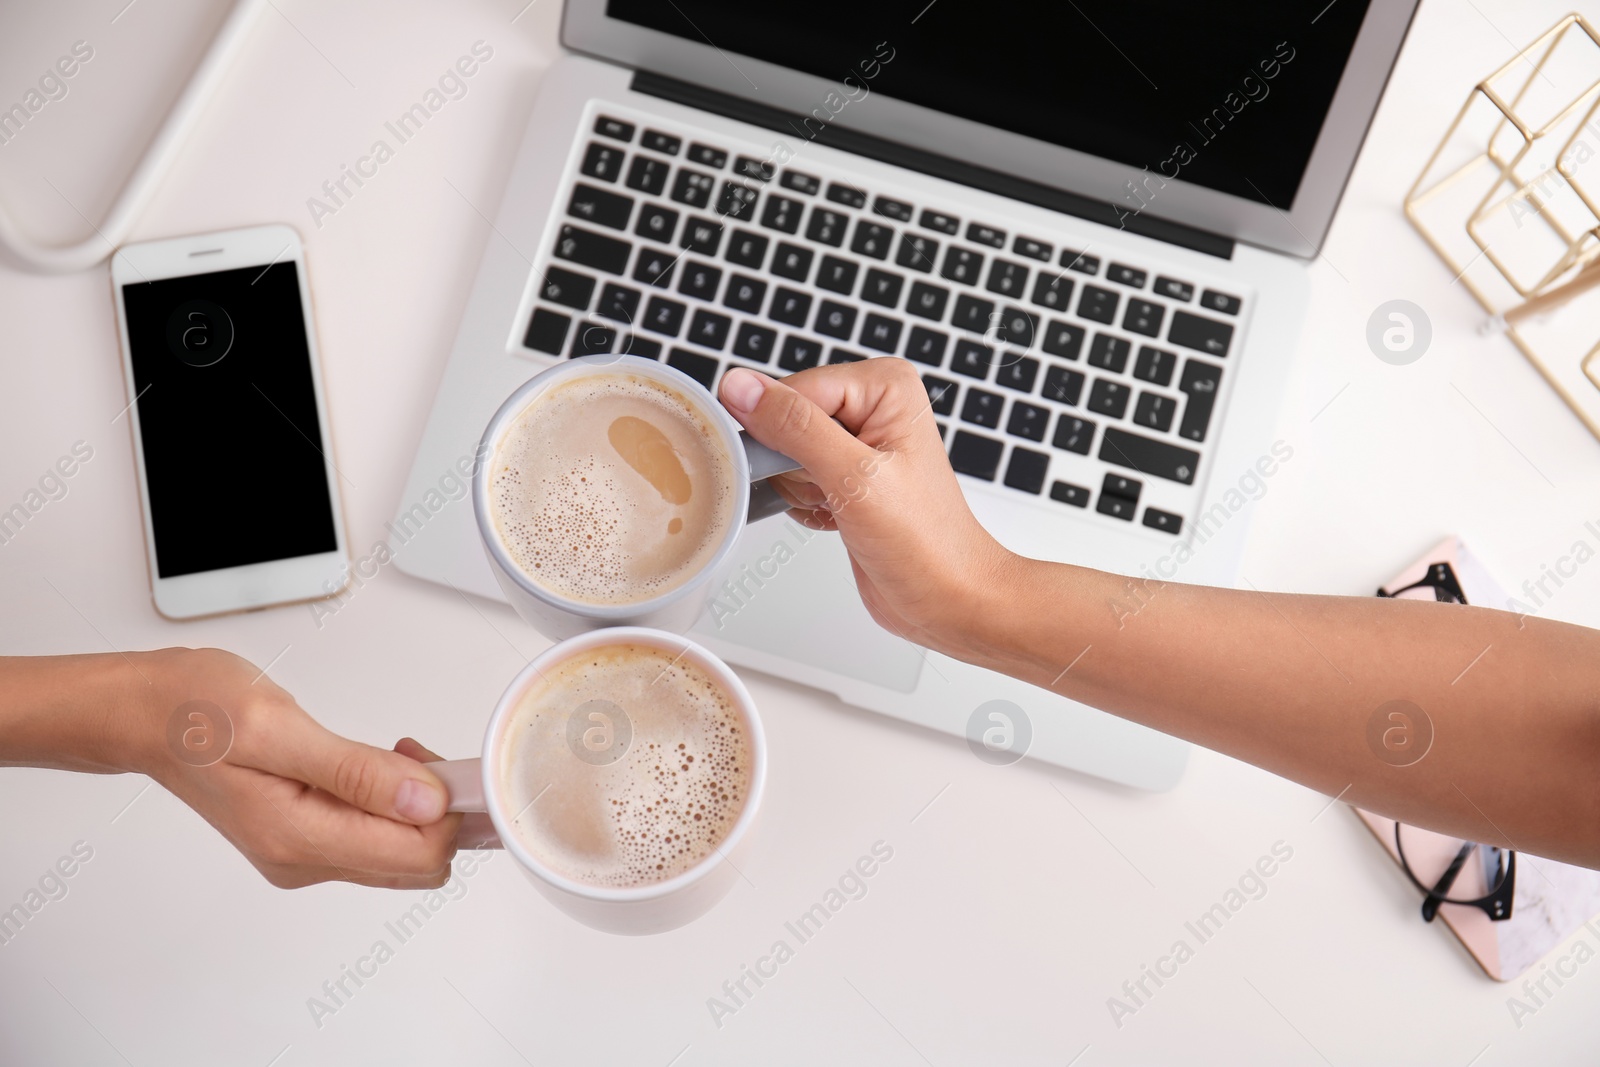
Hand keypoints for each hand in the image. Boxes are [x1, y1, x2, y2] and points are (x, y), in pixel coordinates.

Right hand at [136, 648, 459, 889]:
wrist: (149, 716)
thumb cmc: (198, 711)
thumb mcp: (279, 726)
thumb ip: (357, 771)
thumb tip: (425, 801)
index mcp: (297, 838)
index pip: (418, 855)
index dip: (451, 809)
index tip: (449, 764)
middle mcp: (302, 860)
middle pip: (418, 863)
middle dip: (440, 811)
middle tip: (419, 755)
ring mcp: (302, 857)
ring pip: (401, 855)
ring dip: (418, 807)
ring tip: (394, 754)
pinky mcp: (304, 842)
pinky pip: (375, 839)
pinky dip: (394, 805)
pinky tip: (378, 767)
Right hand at [719, 360, 1018, 655]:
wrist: (946, 598)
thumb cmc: (927, 543)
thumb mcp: (854, 477)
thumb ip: (794, 427)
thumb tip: (742, 387)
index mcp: (884, 386)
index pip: (793, 388)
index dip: (782, 432)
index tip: (802, 470)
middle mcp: (872, 406)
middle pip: (785, 419)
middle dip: (794, 465)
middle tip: (833, 491)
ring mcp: (857, 442)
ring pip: (784, 453)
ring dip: (801, 490)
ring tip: (841, 507)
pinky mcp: (845, 475)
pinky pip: (793, 479)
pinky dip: (805, 505)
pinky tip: (838, 517)